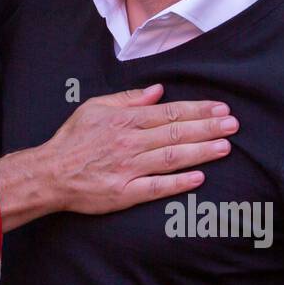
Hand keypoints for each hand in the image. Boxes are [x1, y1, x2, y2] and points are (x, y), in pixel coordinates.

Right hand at [33, 84, 237, 214]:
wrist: (50, 173)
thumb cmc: (72, 139)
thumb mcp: (94, 107)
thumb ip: (127, 99)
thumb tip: (157, 91)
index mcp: (124, 120)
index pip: (169, 112)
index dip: (197, 110)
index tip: (220, 109)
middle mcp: (130, 142)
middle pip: (176, 132)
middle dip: (208, 128)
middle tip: (234, 125)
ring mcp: (128, 168)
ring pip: (172, 157)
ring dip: (201, 151)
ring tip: (225, 147)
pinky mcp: (124, 192)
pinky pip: (156, 187)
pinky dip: (178, 183)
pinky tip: (199, 178)